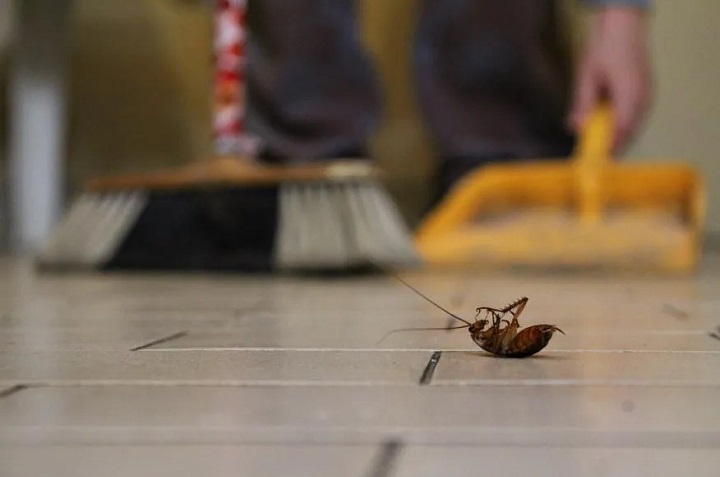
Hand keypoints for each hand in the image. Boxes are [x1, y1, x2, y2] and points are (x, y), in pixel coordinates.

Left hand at [568, 6, 651, 152]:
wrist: (622, 28)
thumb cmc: (603, 50)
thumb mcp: (586, 77)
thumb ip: (582, 104)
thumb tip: (576, 128)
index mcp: (629, 93)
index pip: (622, 129)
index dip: (611, 147)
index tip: (597, 161)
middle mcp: (642, 98)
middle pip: (630, 131)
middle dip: (613, 147)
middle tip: (595, 160)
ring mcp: (647, 96)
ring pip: (633, 126)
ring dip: (618, 137)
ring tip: (600, 149)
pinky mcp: (645, 94)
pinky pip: (634, 117)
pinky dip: (622, 126)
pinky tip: (607, 130)